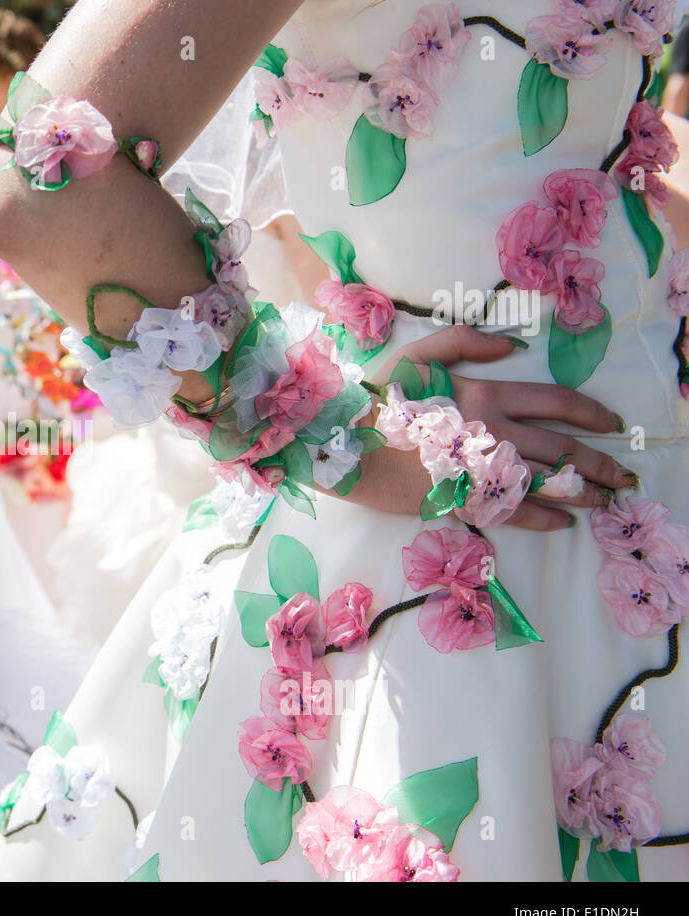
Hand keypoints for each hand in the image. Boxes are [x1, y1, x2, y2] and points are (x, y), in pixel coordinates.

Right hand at [348, 327, 630, 530]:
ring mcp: (479, 470)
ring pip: (547, 483)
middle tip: (624, 475)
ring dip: (583, 494)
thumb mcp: (415, 355)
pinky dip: (545, 519)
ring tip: (604, 501)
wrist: (341, 446)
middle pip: (564, 449)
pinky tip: (564, 522)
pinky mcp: (462, 500)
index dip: (592, 414)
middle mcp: (493, 433)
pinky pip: (515, 513)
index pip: (557, 402)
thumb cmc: (375, 400)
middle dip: (601, 463)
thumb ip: (464, 342)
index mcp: (485, 395)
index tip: (613, 424)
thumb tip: (511, 346)